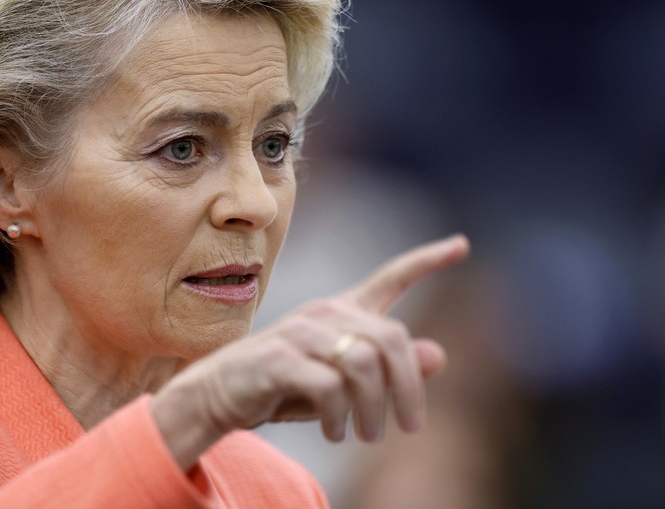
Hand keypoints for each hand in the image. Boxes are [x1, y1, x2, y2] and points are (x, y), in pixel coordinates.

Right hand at [152, 234, 469, 469]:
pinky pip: (330, 387)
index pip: (390, 277)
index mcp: (342, 312)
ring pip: (365, 363)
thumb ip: (388, 369)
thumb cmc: (284, 386)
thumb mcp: (343, 382)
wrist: (218, 394)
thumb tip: (438, 354)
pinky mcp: (280, 357)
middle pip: (391, 337)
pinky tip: (333, 432)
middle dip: (409, 387)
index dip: (427, 261)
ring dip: (374, 410)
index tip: (461, 244)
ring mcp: (301, 332)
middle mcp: (325, 313)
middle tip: (407, 426)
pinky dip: (338, 417)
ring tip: (368, 435)